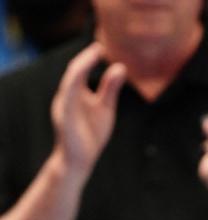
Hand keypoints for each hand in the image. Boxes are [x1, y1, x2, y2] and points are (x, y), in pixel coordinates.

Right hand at [50, 42, 126, 177]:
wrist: (81, 160)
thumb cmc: (91, 133)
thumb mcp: (105, 107)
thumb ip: (110, 88)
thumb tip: (120, 66)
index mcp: (76, 93)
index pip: (81, 70)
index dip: (89, 58)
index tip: (101, 46)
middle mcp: (67, 96)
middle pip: (74, 72)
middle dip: (85, 59)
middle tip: (99, 47)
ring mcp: (64, 107)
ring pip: (69, 82)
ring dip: (80, 67)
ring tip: (92, 55)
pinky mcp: (64, 118)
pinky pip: (67, 99)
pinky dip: (74, 86)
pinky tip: (81, 75)